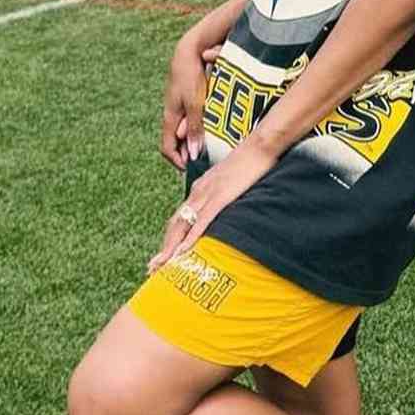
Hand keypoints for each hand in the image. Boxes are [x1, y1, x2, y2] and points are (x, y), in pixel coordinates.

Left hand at [148, 137, 275, 272]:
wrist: (261, 145)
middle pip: (175, 224)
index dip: (170, 238)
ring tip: (162, 267)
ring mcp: (208, 194)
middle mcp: (198, 192)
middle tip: (153, 269)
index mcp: (201, 188)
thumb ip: (225, 193)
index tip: (163, 255)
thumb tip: (226, 206)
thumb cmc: (252, 161)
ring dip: (171, 248)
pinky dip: (190, 238)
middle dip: (164, 248)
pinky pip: (201, 221)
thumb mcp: (233, 180)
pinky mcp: (220, 197)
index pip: (180, 217)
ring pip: (183, 225)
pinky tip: (183, 252)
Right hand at [160, 37, 222, 169]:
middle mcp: (172, 113)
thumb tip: (193, 154)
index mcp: (170, 117)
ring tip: (208, 149)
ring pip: (184, 130)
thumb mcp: (195, 104)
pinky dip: (198, 128)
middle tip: (202, 162)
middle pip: (176, 141)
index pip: (167, 148)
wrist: (189, 50)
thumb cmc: (191, 76)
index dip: (177, 161)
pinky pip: (190, 119)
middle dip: (187, 154)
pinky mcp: (187, 98)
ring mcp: (179, 105)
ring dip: (194, 141)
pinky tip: (211, 129)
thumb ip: (195, 128)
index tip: (190, 169)